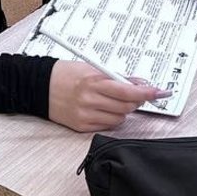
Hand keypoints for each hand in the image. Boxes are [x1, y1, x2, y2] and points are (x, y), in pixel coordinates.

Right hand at [47, 61, 164, 131]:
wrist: (38, 86)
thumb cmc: (64, 74)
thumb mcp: (91, 69)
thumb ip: (116, 77)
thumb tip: (139, 83)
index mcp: (93, 82)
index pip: (127, 91)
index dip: (145, 93)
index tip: (158, 92)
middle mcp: (90, 100)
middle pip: (126, 107)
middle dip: (135, 101)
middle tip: (135, 94)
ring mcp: (85, 115)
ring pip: (119, 118)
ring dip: (122, 110)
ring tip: (111, 100)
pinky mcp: (81, 127)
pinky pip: (106, 126)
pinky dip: (110, 118)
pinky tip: (101, 109)